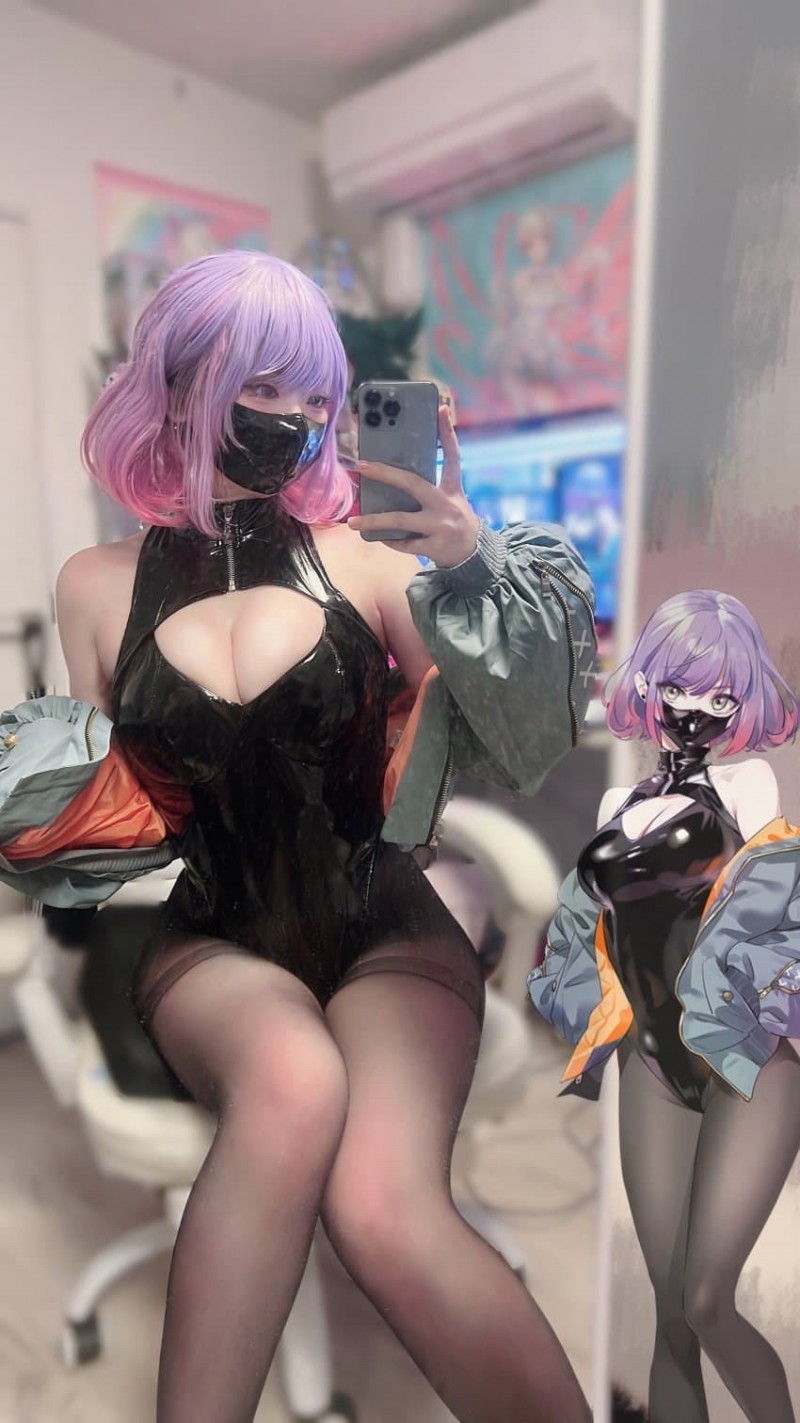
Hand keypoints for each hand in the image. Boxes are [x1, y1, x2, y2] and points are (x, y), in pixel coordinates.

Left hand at [348, 405, 480, 567]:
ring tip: (353, 522)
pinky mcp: (434, 546)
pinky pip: (404, 543)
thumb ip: (429, 488)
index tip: (442, 409)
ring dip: (374, 520)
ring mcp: (440, 525)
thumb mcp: (451, 500)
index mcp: (452, 489)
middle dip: (385, 473)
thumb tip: (392, 476)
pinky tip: (378, 538)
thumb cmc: (453, 521)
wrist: (473, 556)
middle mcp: (446, 504)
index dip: (448, 433)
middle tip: (361, 465)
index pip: (452, 456)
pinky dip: (390, 541)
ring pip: (400, 520)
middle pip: (412, 483)